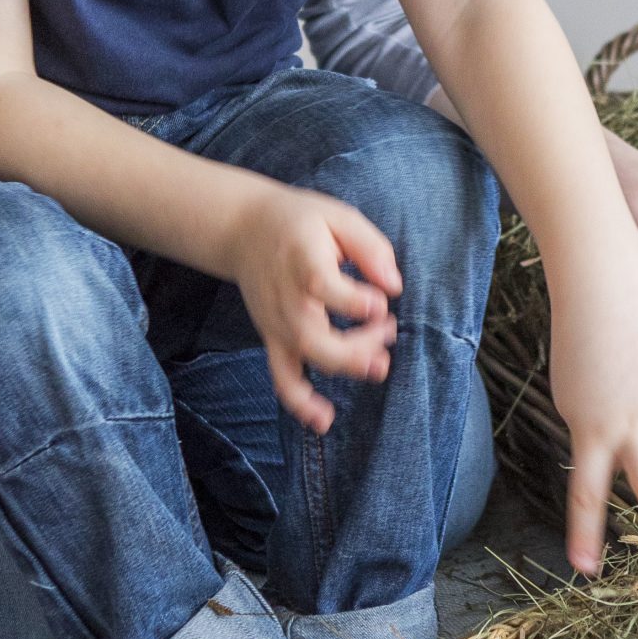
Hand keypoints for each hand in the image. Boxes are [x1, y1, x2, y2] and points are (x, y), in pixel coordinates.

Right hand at [224, 183, 402, 436]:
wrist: (243, 230)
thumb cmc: (299, 222)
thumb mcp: (338, 217)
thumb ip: (370, 248)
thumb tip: (394, 285)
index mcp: (301, 261)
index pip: (322, 287)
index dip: (355, 302)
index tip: (381, 302)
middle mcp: (285, 298)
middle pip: (315, 336)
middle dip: (357, 345)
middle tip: (389, 331)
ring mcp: (276, 323)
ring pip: (303, 359)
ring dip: (343, 368)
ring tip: (379, 368)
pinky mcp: (273, 339)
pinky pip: (282, 378)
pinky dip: (300, 403)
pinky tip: (323, 421)